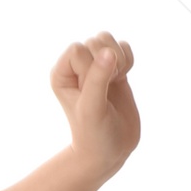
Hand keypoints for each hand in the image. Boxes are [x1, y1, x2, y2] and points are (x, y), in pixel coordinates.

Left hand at [51, 32, 139, 180]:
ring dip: (119, 58)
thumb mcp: (93, 108)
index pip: (78, 49)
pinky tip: (124, 79)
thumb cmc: (93, 134)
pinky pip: (124, 48)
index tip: (94, 91)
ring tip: (116, 81)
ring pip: (108, 40)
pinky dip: (129, 60)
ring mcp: (96, 67)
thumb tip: (109, 51)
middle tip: (108, 88)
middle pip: (95, 41)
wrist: (110, 151)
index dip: (91, 67)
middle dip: (108, 62)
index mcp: (61, 73)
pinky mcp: (114, 70)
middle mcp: (76, 68)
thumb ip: (98, 79)